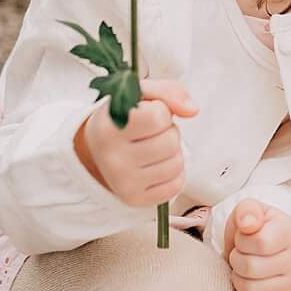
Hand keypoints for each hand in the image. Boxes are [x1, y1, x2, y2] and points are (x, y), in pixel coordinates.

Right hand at [73, 80, 197, 207]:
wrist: (97, 151)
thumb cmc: (123, 119)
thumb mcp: (139, 95)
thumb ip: (168, 91)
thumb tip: (192, 110)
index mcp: (107, 126)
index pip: (158, 116)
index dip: (160, 111)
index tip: (146, 114)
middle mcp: (112, 157)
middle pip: (171, 142)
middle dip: (168, 133)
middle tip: (150, 133)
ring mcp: (123, 182)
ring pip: (177, 164)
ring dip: (172, 153)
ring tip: (153, 148)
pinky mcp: (135, 199)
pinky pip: (176, 186)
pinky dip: (172, 174)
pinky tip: (155, 166)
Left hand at [222, 200, 290, 290]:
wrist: (264, 246)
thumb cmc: (254, 228)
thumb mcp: (250, 210)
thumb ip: (248, 210)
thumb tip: (248, 224)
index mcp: (289, 233)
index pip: (259, 242)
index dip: (242, 241)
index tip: (244, 238)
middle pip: (251, 268)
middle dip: (236, 260)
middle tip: (241, 255)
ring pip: (250, 290)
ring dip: (238, 279)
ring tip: (245, 270)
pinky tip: (248, 289)